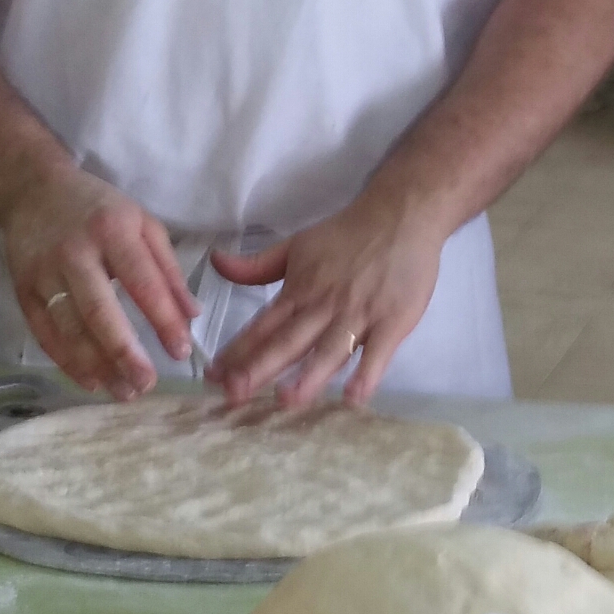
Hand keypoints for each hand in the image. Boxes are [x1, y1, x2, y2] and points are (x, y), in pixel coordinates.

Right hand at [1, 165, 198, 400]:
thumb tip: (191, 316)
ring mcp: (44, 273)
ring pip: (70, 330)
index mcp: (113, 230)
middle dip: (125, 353)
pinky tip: (91, 380)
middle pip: (99, 311)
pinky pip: (45, 334)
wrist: (35, 191)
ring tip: (124, 391)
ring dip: (97, 366)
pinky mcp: (22, 291)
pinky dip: (67, 362)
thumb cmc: (99, 209)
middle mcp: (76, 252)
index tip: (182, 351)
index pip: (142, 281)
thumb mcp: (142, 223)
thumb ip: (168, 269)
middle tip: (147, 384)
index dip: (162, 319)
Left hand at [205, 188, 448, 408]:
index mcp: (300, 288)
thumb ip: (257, 265)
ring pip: (330, 349)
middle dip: (261, 367)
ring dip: (309, 375)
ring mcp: (360, 313)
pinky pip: (378, 351)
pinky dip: (367, 373)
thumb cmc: (348, 234)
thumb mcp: (297, 245)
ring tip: (286, 400)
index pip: (264, 324)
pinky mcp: (393, 319)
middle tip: (234, 394)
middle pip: (290, 340)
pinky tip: (355, 397)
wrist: (402, 213)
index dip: (237, 350)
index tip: (212, 377)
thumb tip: (215, 263)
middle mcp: (325, 304)